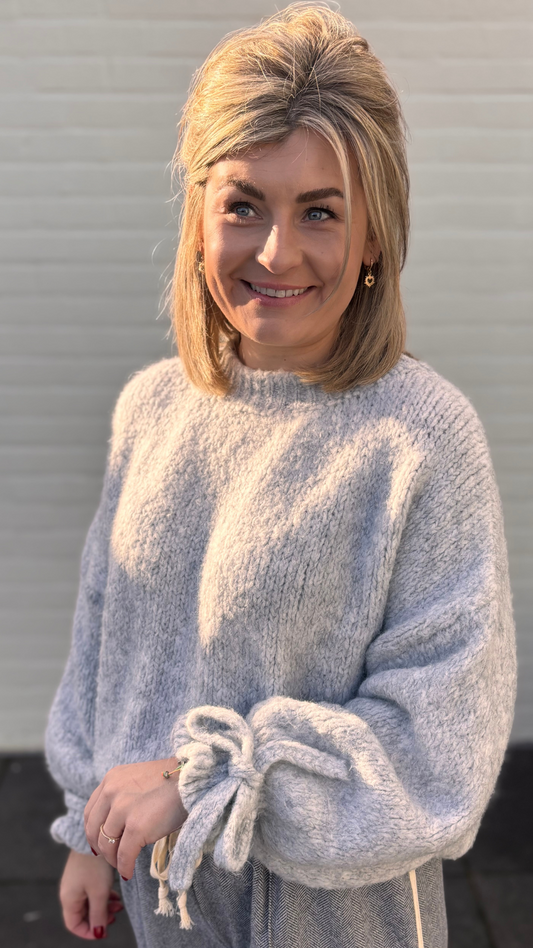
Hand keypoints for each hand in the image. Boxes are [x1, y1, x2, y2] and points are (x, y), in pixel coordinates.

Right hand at [60, 849, 122, 939]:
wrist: (94, 837)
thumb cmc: (94, 866)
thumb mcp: (99, 892)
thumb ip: (98, 915)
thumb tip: (98, 933)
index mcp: (69, 899)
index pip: (74, 925)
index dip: (88, 932)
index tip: (103, 932)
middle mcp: (70, 891)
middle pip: (82, 914)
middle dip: (99, 918)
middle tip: (115, 917)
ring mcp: (77, 881)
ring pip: (89, 902)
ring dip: (103, 907)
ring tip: (118, 905)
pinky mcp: (84, 873)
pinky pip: (92, 891)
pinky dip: (103, 896)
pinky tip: (114, 894)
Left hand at [84, 758, 187, 880]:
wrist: (191, 780)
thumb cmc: (170, 782)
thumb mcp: (137, 781)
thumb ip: (121, 796)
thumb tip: (112, 824)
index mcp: (111, 779)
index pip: (90, 811)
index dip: (93, 831)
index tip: (99, 843)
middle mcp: (112, 792)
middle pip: (94, 829)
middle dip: (101, 848)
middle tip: (111, 858)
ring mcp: (122, 809)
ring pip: (106, 844)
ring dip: (113, 860)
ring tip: (122, 865)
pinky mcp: (136, 827)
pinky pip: (123, 855)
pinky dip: (124, 867)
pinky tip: (128, 872)